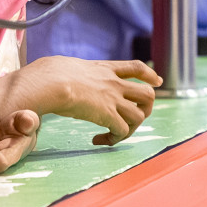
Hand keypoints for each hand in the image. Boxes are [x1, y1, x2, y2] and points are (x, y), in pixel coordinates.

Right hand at [12, 56, 159, 145]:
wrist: (52, 82)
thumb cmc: (49, 74)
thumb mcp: (65, 65)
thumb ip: (69, 71)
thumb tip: (52, 74)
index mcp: (105, 68)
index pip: (136, 67)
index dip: (149, 75)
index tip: (157, 81)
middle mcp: (114, 83)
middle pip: (148, 94)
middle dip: (145, 108)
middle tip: (130, 118)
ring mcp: (114, 99)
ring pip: (141, 116)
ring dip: (129, 129)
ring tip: (112, 134)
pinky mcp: (109, 115)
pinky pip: (123, 132)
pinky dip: (114, 140)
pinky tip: (98, 140)